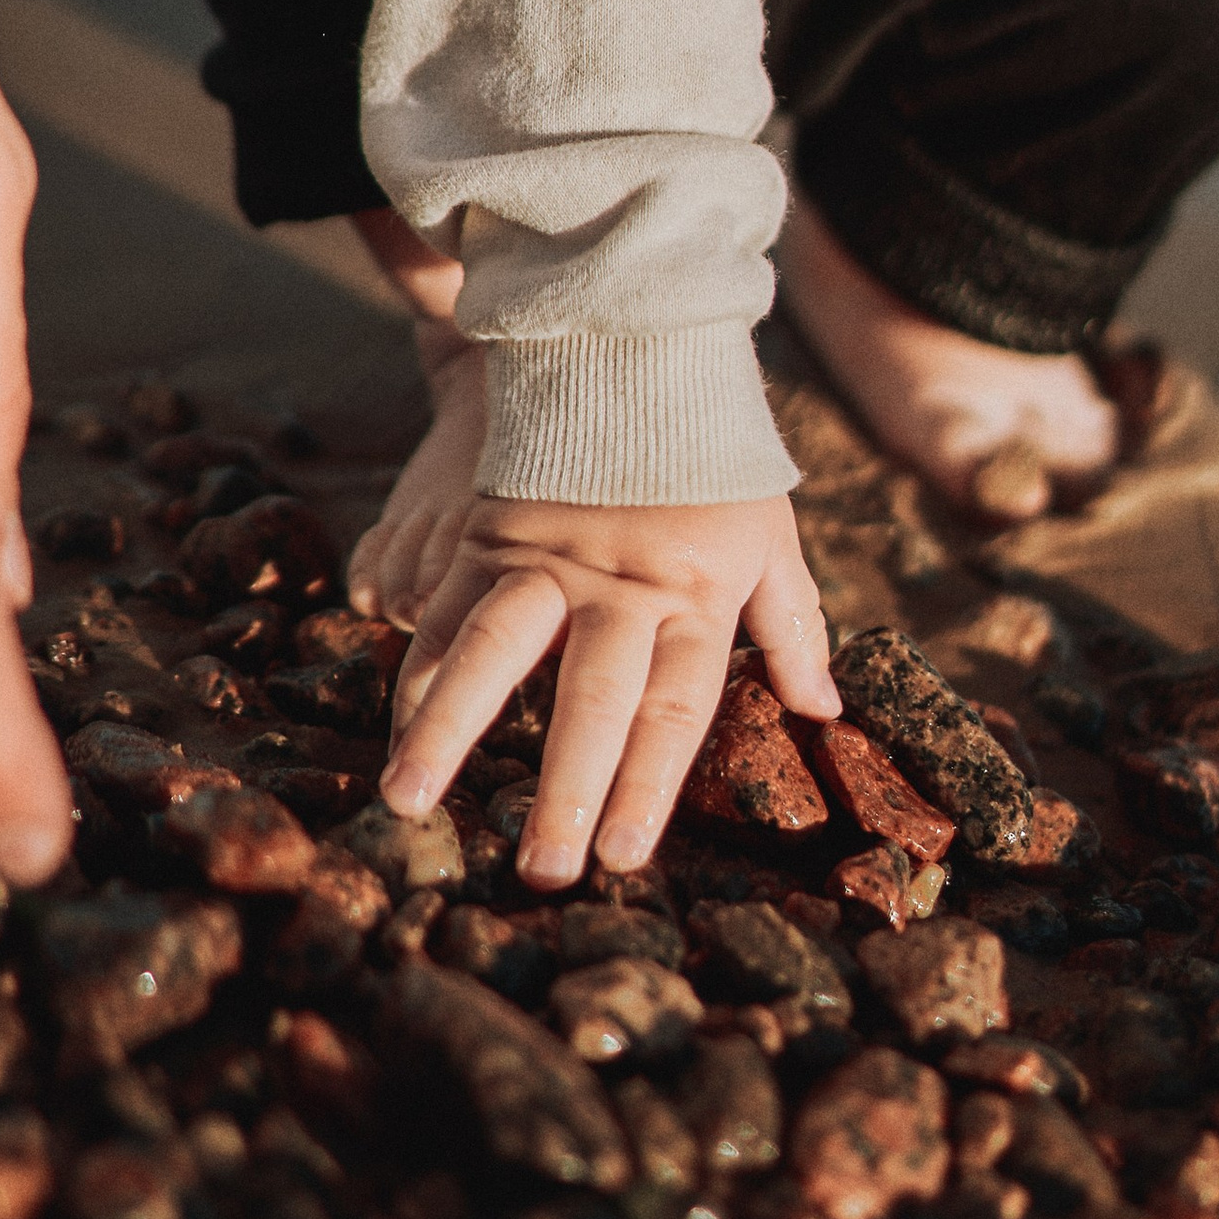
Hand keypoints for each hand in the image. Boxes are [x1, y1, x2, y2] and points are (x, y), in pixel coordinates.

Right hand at [380, 487, 836, 886]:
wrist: (637, 348)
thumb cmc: (714, 457)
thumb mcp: (770, 534)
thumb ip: (793, 625)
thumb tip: (823, 711)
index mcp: (692, 595)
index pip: (674, 708)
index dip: (647, 786)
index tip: (623, 858)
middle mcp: (617, 585)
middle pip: (591, 699)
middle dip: (566, 790)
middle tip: (543, 870)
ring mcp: (548, 557)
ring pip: (494, 653)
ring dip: (449, 732)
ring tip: (409, 802)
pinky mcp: (492, 529)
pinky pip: (447, 607)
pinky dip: (420, 665)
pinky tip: (394, 726)